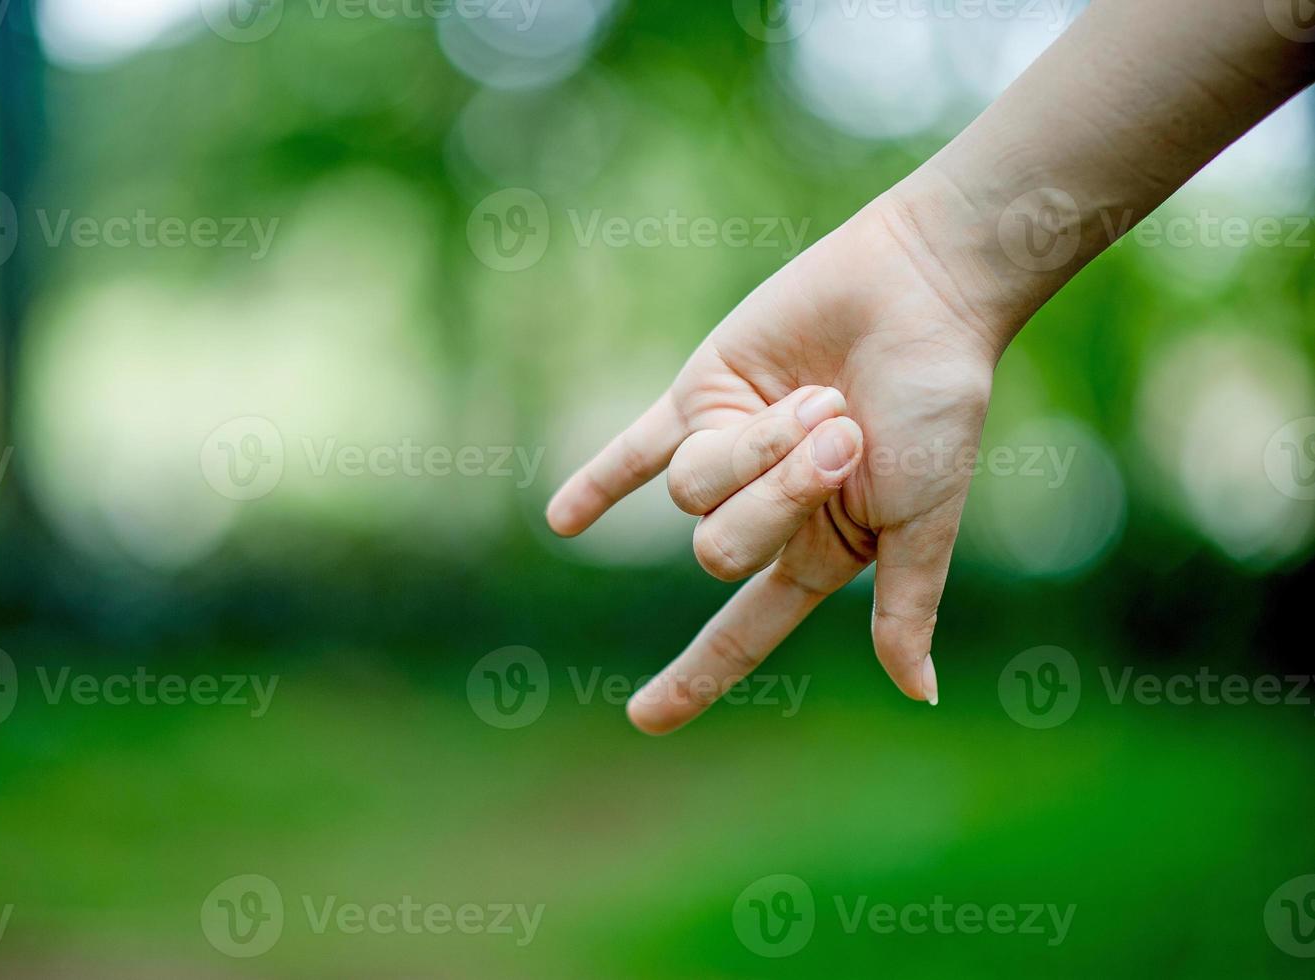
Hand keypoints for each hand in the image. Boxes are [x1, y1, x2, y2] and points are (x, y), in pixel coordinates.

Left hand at [547, 190, 1011, 733]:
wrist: (916, 294)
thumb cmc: (935, 406)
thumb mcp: (924, 517)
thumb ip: (906, 602)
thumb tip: (921, 695)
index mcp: (818, 549)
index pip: (742, 630)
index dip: (693, 675)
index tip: (643, 720)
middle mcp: (764, 509)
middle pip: (717, 550)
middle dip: (776, 495)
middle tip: (841, 435)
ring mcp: (726, 453)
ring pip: (690, 489)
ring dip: (759, 442)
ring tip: (820, 396)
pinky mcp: (698, 399)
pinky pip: (634, 451)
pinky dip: (598, 484)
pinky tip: (562, 524)